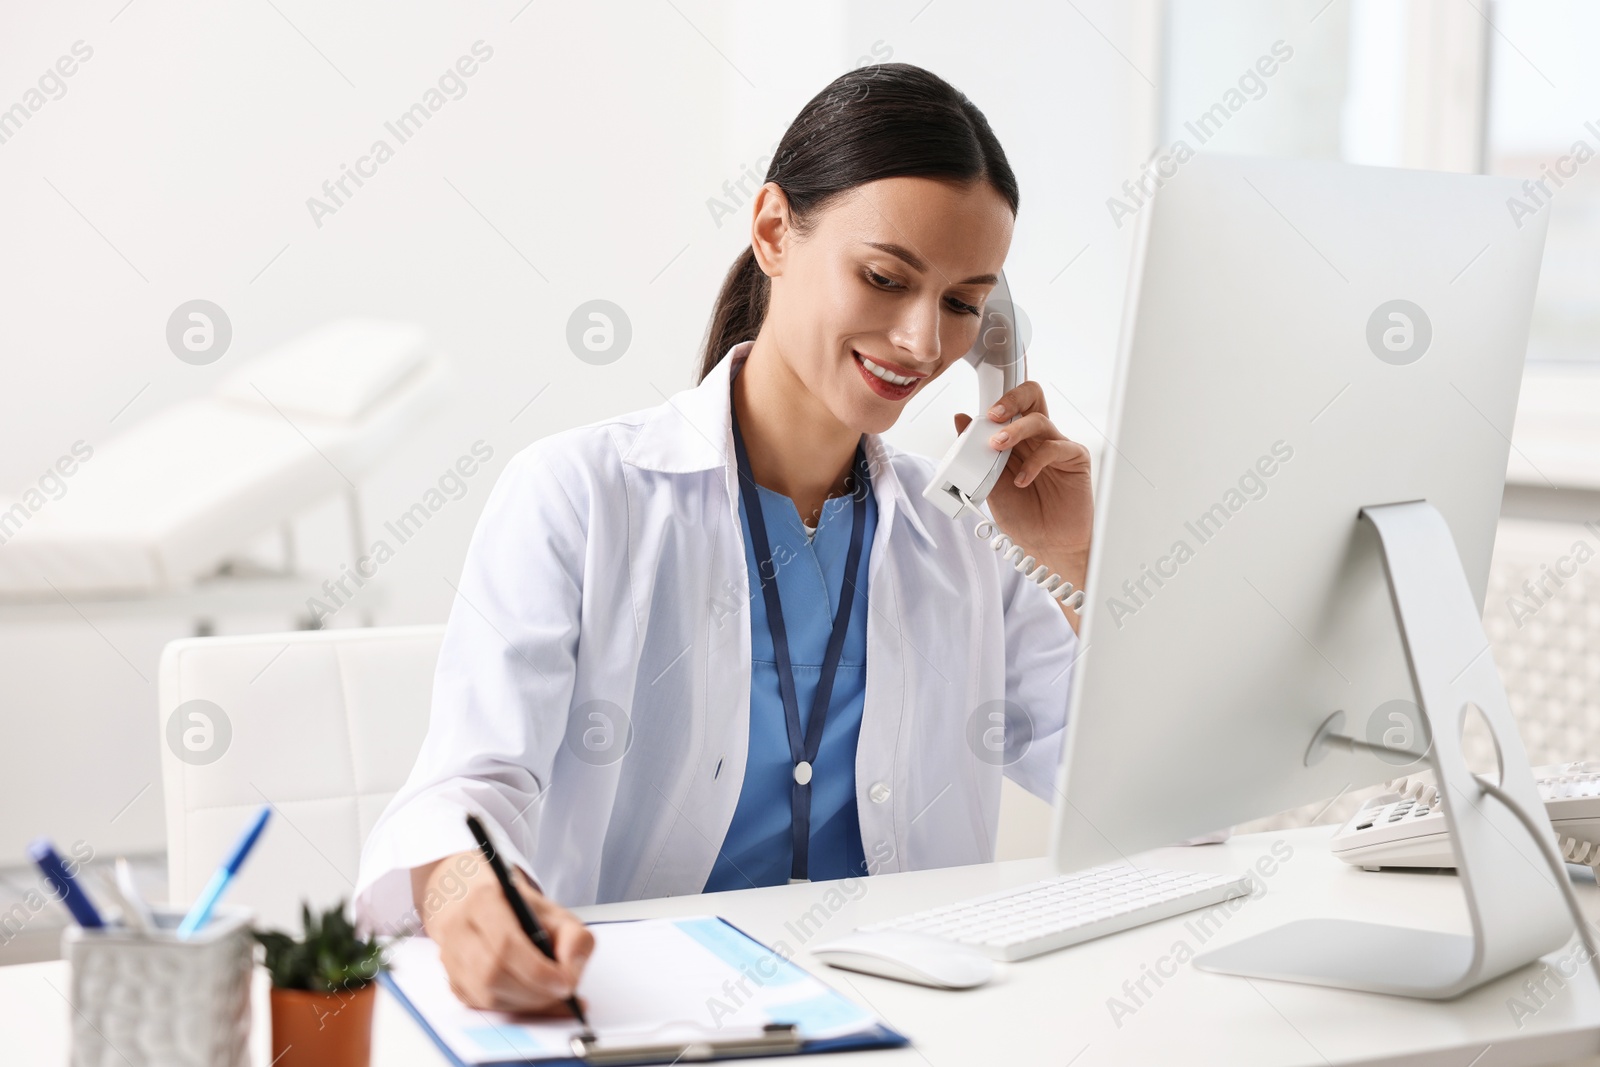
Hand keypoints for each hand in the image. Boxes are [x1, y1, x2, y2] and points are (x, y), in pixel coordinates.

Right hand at [412, 850, 594, 1014]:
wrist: (486, 909)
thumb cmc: (523, 912)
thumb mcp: (557, 914)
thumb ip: (575, 939)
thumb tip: (570, 974)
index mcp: (484, 900)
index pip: (506, 944)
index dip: (537, 971)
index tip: (565, 983)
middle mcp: (459, 928)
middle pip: (492, 973)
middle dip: (534, 991)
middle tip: (561, 992)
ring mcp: (451, 957)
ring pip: (485, 995)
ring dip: (524, 1002)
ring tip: (548, 994)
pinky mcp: (453, 981)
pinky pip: (482, 1006)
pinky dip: (512, 1007)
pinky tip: (530, 997)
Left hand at [956, 381, 1092, 624]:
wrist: (1046, 545)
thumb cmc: (1023, 516)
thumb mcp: (990, 484)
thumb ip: (978, 453)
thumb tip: (961, 419)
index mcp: (1017, 440)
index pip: (1010, 406)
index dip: (997, 402)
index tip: (979, 413)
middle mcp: (1037, 439)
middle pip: (1032, 397)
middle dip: (1011, 398)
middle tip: (993, 415)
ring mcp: (1056, 447)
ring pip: (1039, 419)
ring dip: (1015, 430)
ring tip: (997, 446)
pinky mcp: (1075, 459)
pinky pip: (1056, 447)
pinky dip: (1034, 462)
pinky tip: (1022, 480)